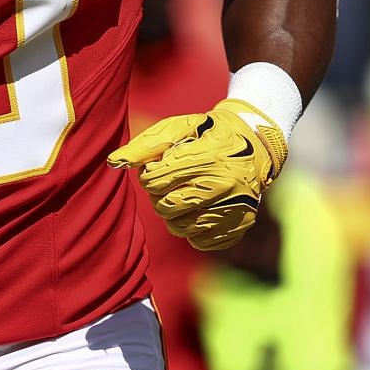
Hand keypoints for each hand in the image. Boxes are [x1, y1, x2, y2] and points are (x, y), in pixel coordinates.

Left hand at [107, 99, 287, 251]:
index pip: (155, 180)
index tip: (158, 167)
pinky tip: (199, 209)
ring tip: (183, 195)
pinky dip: (193, 229)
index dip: (149, 175)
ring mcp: (235, 207)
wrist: (255, 143)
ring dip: (173, 214)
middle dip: (158, 196)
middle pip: (165, 207)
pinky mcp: (240, 224)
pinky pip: (201, 242)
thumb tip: (113, 163)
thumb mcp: (177, 128)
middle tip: (169, 183)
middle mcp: (224, 184)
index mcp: (206, 157)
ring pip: (181, 227)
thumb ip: (144, 145)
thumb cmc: (206, 134)